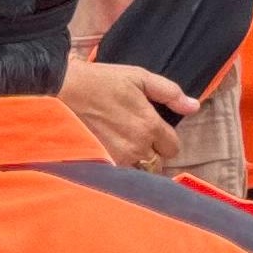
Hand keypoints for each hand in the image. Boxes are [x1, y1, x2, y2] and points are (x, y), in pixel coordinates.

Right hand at [60, 59, 193, 168]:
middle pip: (156, 163)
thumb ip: (170, 93)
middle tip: (135, 139)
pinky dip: (116, 168)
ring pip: (136, 171)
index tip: (155, 133)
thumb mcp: (139, 78)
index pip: (172, 148)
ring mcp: (115, 158)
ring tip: (119, 146)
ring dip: (134, 163)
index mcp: (149, 126)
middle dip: (151, 154)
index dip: (166, 141)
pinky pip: (116, 174)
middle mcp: (136, 147)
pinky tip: (107, 153)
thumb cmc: (99, 81)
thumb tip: (194, 106)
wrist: (58, 91)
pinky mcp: (97, 164)